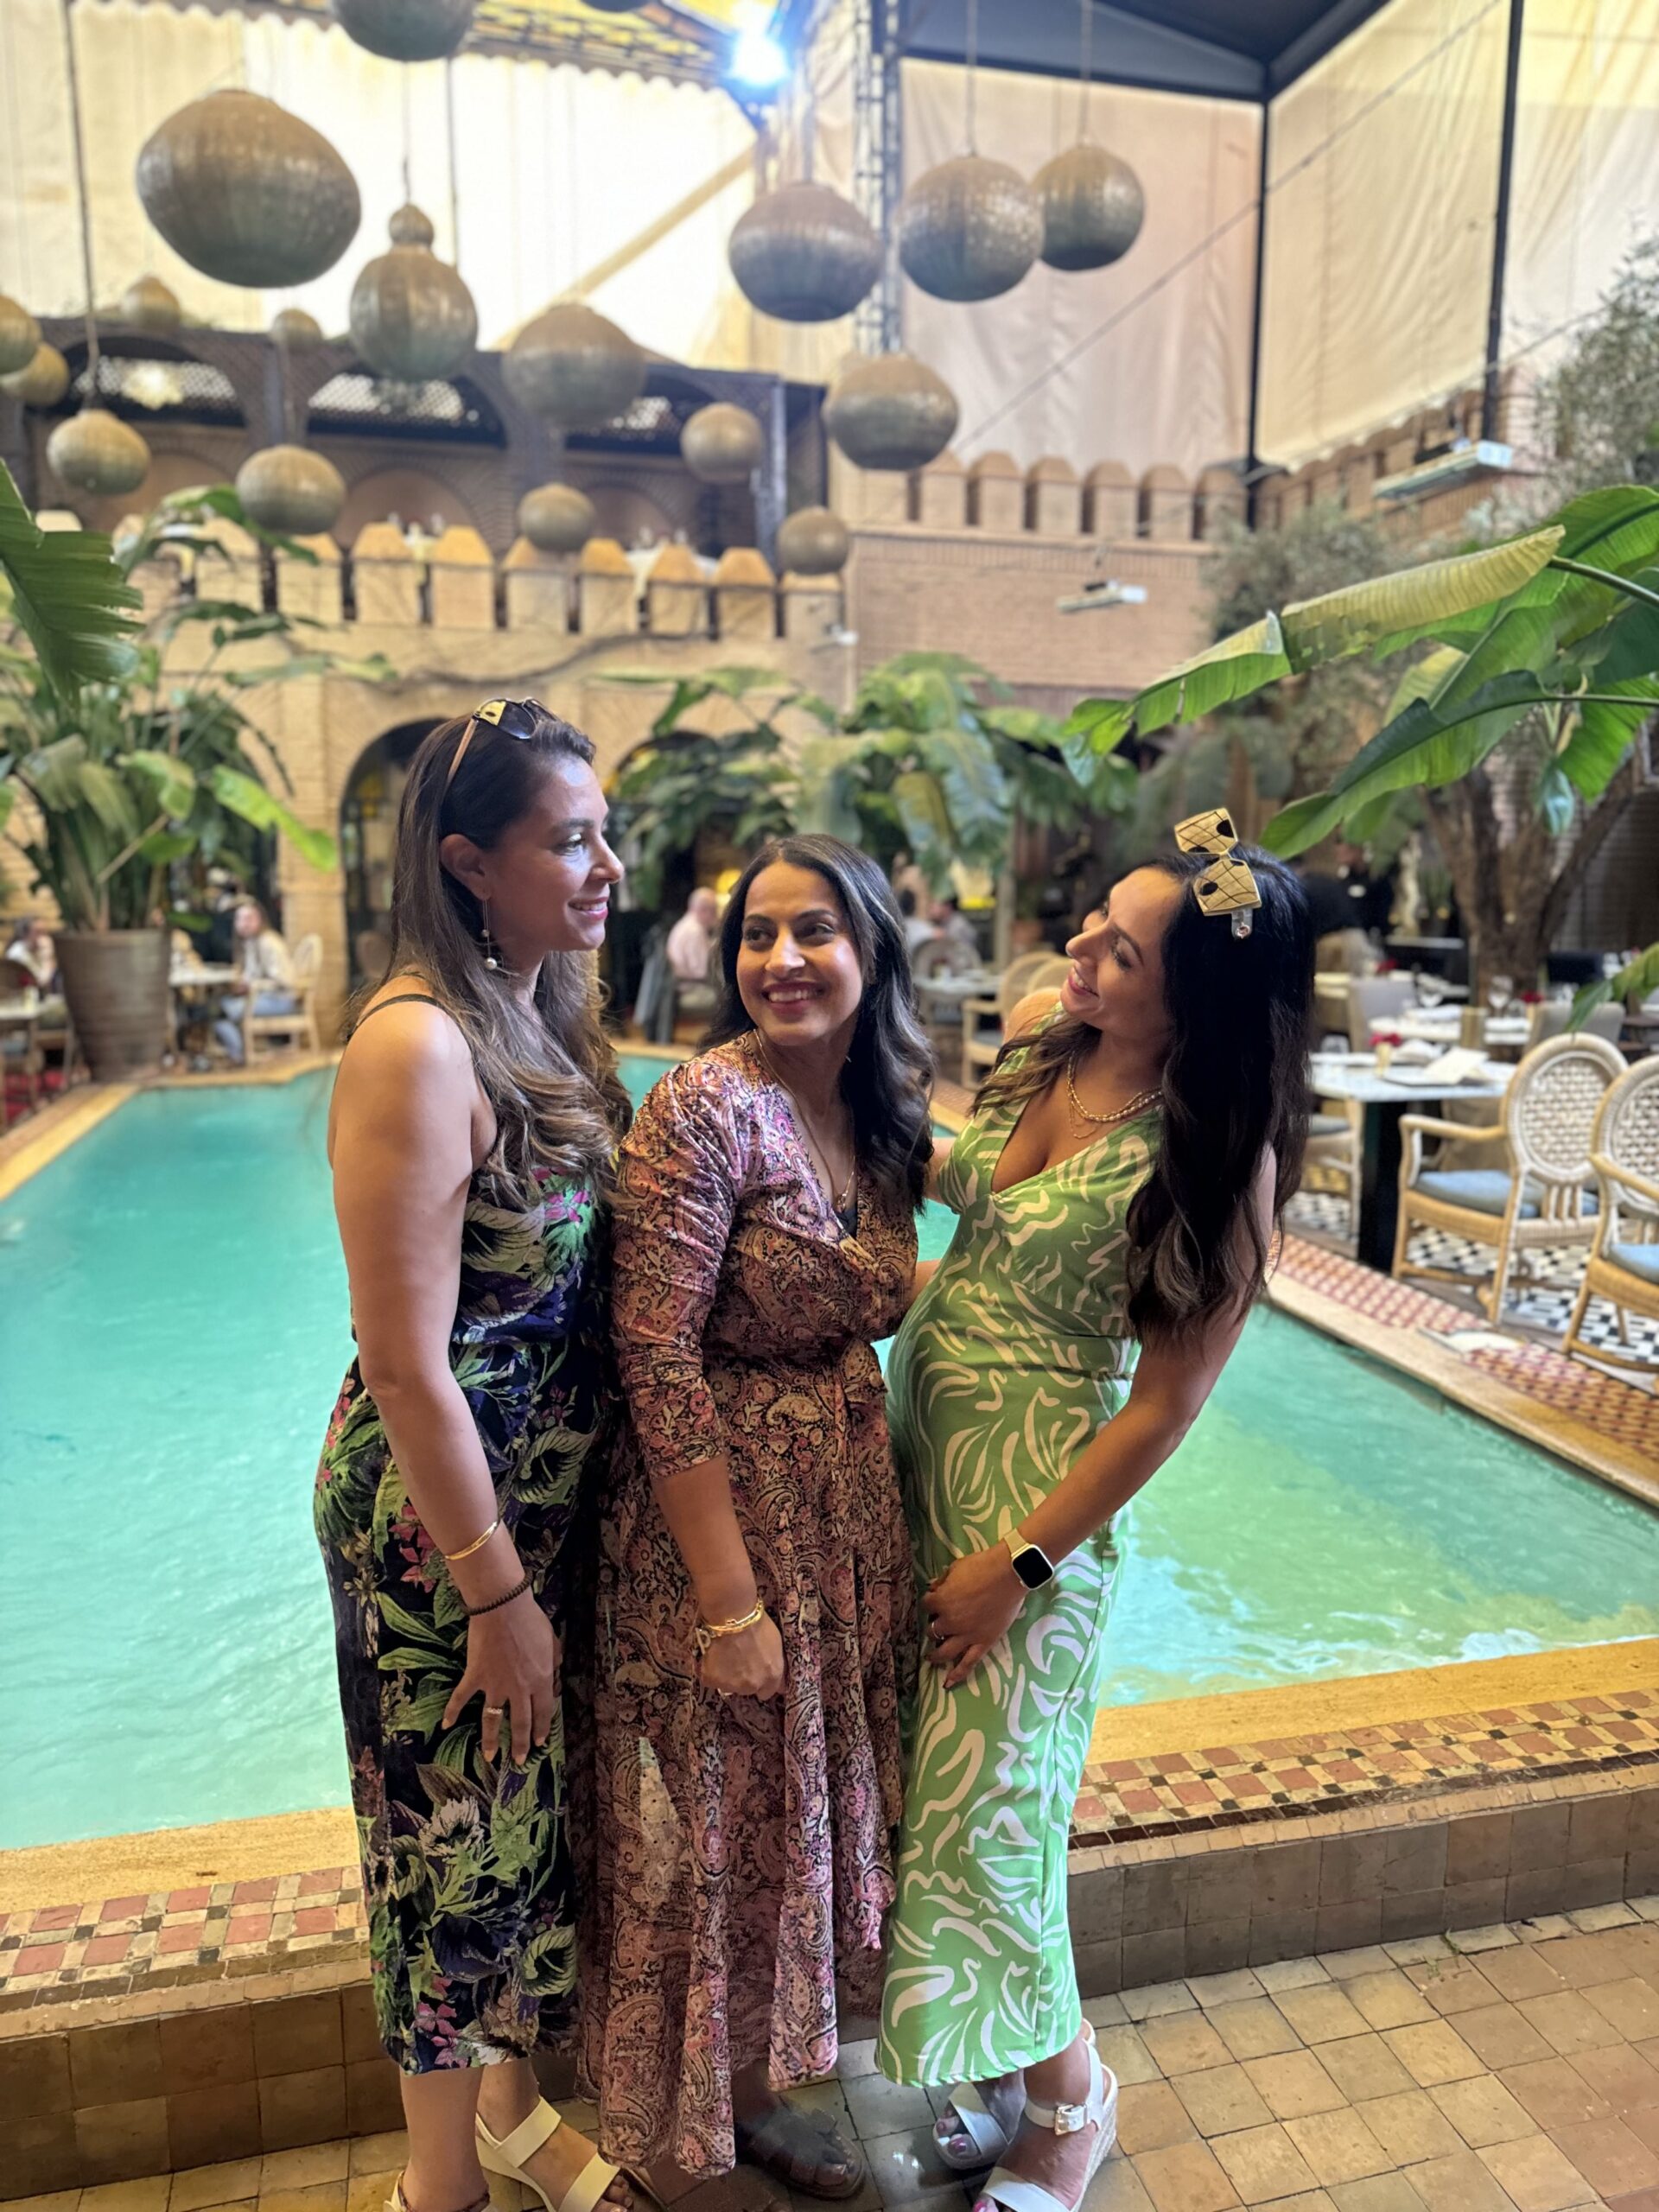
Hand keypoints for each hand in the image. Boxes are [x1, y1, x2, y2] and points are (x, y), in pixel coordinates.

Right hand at [441, 1590, 558, 1764]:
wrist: (503, 1607)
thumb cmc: (530, 1620)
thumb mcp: (552, 1642)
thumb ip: (554, 1662)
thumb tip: (554, 1676)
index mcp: (540, 1680)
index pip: (544, 1712)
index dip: (542, 1729)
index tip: (540, 1743)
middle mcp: (519, 1689)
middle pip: (521, 1723)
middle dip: (521, 1744)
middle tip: (519, 1761)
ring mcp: (495, 1685)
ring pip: (493, 1720)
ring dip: (492, 1741)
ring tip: (491, 1757)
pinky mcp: (475, 1677)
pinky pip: (461, 1698)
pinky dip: (451, 1711)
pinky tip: (446, 1725)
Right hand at [701, 1610, 784, 1700]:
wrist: (732, 1617)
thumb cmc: (757, 1624)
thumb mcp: (776, 1643)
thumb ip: (774, 1663)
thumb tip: (774, 1674)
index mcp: (771, 1676)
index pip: (768, 1692)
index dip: (762, 1683)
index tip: (756, 1674)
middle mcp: (752, 1685)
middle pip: (747, 1689)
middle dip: (744, 1679)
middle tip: (738, 1660)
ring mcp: (731, 1685)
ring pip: (728, 1686)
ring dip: (727, 1676)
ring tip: (724, 1657)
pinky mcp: (712, 1680)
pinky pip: (710, 1679)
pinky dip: (710, 1671)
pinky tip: (712, 1656)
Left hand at [924, 1544, 1026, 1687]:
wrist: (1009, 1574)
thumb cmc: (981, 1566)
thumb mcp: (955, 1568)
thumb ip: (942, 1580)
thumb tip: (933, 1587)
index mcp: (941, 1602)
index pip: (926, 1605)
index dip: (929, 1602)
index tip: (934, 1599)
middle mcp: (950, 1622)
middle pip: (933, 1630)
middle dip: (933, 1627)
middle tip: (936, 1626)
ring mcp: (967, 1635)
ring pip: (945, 1651)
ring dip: (936, 1654)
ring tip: (930, 1657)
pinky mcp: (983, 1643)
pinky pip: (968, 1663)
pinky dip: (957, 1675)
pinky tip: (948, 1684)